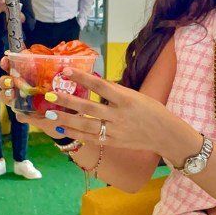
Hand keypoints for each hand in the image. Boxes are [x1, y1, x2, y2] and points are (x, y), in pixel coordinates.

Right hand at [0, 59, 71, 138]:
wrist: (68, 109)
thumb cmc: (62, 85)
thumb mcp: (59, 71)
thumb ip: (56, 62)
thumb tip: (62, 50)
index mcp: (24, 73)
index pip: (10, 65)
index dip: (6, 62)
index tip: (6, 60)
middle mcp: (19, 86)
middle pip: (5, 82)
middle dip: (4, 81)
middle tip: (10, 81)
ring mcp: (20, 101)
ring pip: (7, 98)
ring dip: (7, 95)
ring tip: (12, 93)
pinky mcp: (27, 115)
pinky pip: (20, 115)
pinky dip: (21, 114)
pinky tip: (24, 113)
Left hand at [15, 68, 174, 152]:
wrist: (165, 134)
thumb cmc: (151, 110)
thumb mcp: (135, 96)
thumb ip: (115, 90)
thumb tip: (94, 81)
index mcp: (126, 99)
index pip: (100, 86)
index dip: (82, 78)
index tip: (65, 71)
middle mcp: (119, 115)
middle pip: (89, 107)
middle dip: (68, 101)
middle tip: (50, 95)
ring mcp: (115, 131)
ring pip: (86, 125)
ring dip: (66, 120)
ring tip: (50, 114)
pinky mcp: (112, 142)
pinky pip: (91, 138)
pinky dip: (76, 134)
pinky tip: (63, 129)